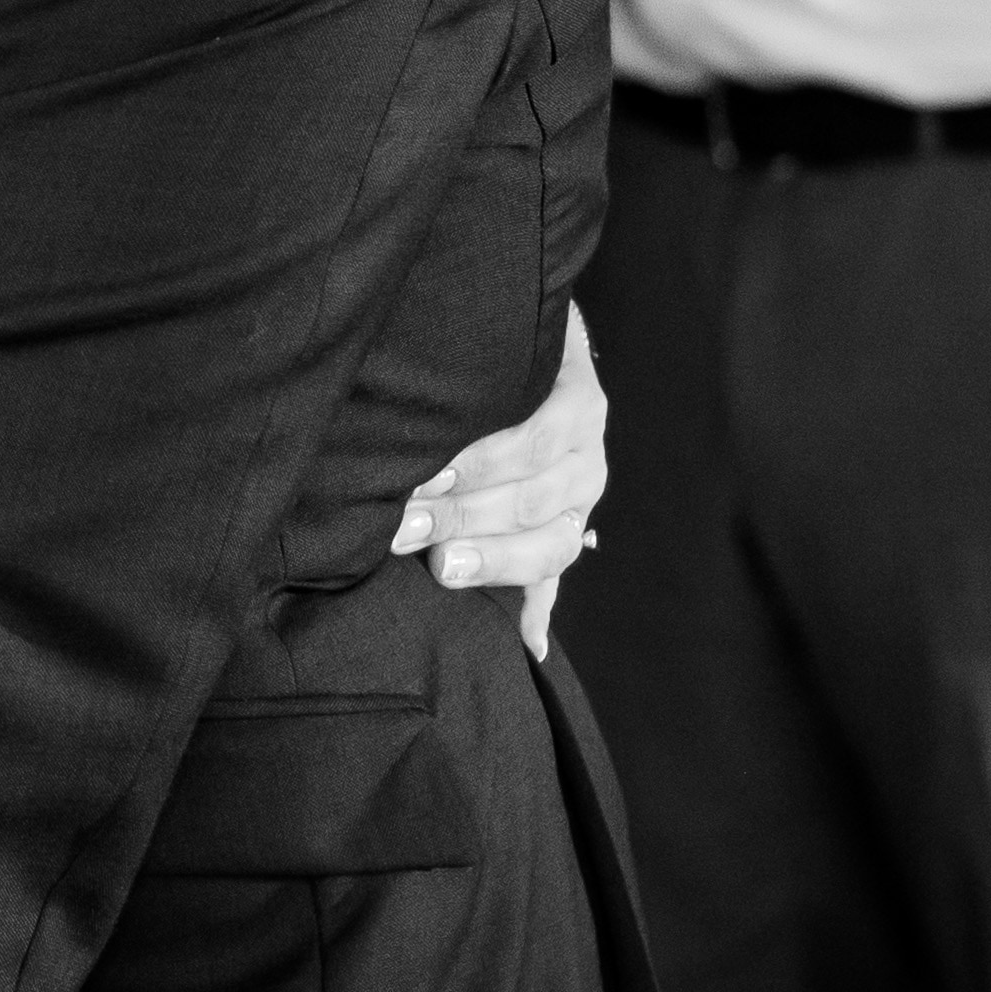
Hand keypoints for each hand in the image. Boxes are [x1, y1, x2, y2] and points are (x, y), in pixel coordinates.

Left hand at [395, 302, 608, 656]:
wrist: (536, 350)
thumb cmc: (501, 350)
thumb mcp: (500, 348)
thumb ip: (472, 373)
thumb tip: (418, 386)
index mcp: (576, 407)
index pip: (529, 445)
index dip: (474, 465)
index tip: (421, 476)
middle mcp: (585, 461)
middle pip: (531, 501)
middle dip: (462, 516)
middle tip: (405, 525)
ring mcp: (577, 506)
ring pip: (548, 546)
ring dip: (490, 560)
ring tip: (441, 567)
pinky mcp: (560, 537)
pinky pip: (552, 582)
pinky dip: (536, 613)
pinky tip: (524, 643)